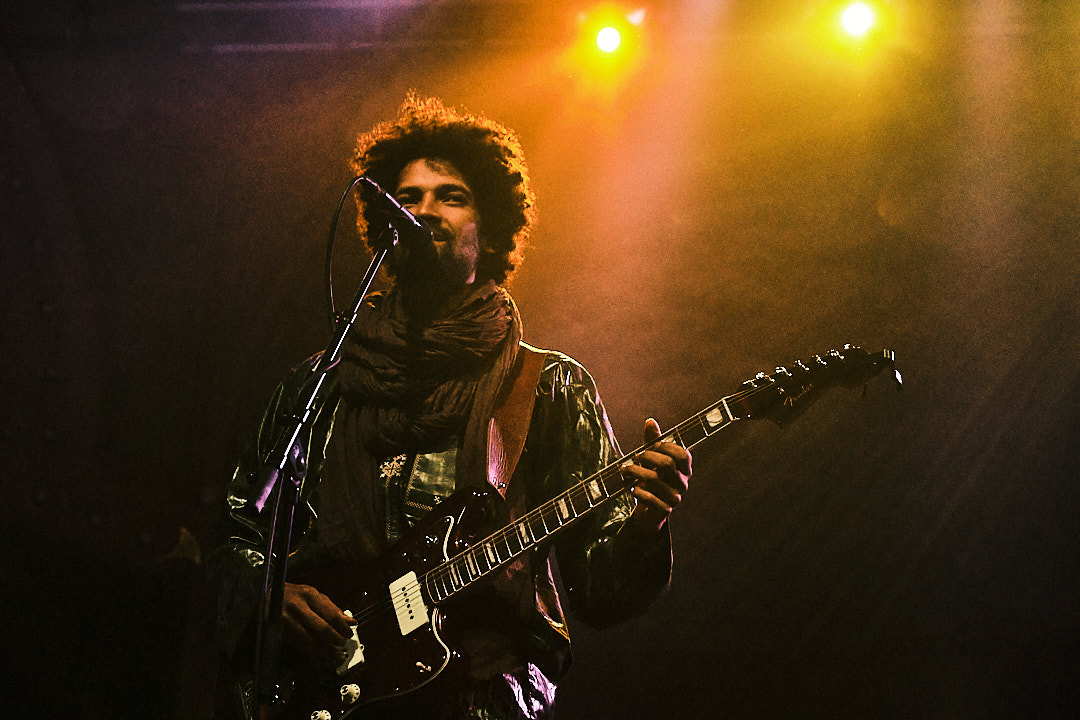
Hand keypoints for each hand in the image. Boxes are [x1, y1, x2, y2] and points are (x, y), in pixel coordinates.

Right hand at [278, 582, 355, 665]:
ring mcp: (286, 620)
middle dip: (336, 640)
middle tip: (343, 644)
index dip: (343, 628)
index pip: (331, 615)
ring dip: (325, 651)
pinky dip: (313, 651)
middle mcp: (297, 607)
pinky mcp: (279, 632)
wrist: (267, 596)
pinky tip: (320, 653)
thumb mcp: (314, 595)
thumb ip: (332, 609)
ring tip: (335, 654)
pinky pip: (300, 645)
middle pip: (322, 630)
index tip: (349, 633)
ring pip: (311, 641)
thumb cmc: (293, 595)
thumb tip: (351, 621)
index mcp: (309, 595)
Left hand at [624, 418, 691, 533]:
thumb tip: (650, 421)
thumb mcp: (653, 459)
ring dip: (635, 472)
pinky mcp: (665, 510)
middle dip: (647, 457)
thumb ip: (653, 441)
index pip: (683, 454)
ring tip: (625, 470)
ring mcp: (675, 498)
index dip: (666, 447)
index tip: (653, 446)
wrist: (649, 510)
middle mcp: (683, 483)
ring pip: (653, 479)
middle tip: (635, 457)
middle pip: (666, 464)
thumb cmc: (652, 478)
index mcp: (685, 469)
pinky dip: (637, 492)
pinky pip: (649, 498)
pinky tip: (632, 489)